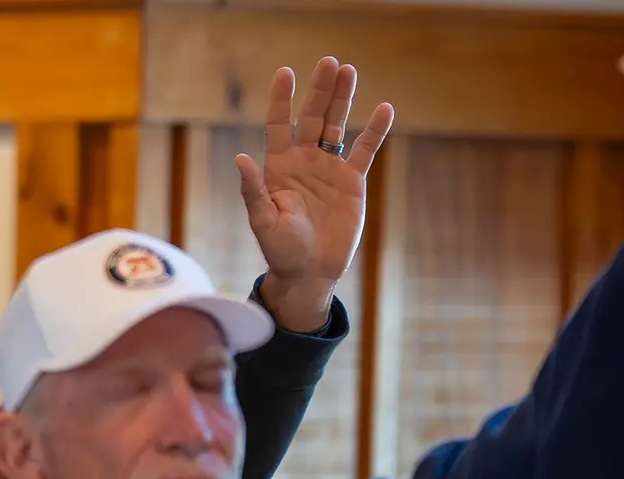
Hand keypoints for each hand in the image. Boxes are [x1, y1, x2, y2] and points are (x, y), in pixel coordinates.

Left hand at [234, 58, 394, 331]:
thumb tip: (240, 159)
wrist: (309, 272)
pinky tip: (383, 109)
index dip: (282, 99)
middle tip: (329, 62)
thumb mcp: (263, 221)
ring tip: (349, 70)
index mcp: (278, 167)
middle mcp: (303, 162)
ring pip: (337, 126)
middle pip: (312, 117)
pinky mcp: (351, 182)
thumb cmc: (280, 250)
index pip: (279, 124)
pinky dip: (374, 131)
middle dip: (320, 90)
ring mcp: (328, 169)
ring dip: (343, 99)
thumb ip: (253, 190)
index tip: (286, 72)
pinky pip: (364, 151)